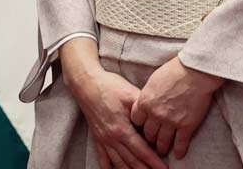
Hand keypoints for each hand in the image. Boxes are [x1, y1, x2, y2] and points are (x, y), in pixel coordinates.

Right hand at [60, 38, 164, 168]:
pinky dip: (108, 168)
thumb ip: (144, 110)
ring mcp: (103, 139)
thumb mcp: (130, 94)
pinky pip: (103, 158)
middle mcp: (111, 138)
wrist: (86, 83)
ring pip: (119, 162)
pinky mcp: (97, 137)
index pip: (142, 151)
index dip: (154, 161)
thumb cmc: (109, 86)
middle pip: (132, 160)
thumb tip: (157, 121)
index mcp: (121, 128)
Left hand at [130, 57, 223, 158]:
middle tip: (150, 143)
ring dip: (161, 147)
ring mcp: (170, 121)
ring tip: (161, 151)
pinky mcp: (186, 126)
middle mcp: (155, 114)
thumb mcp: (152, 81)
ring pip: (162, 141)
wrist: (194, 72)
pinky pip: (180, 143)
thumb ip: (147, 95)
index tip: (140, 128)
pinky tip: (178, 154)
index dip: (138, 125)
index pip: (135, 120)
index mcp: (144, 101)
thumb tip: (145, 102)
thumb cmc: (173, 72)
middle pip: (147, 133)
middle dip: (148, 139)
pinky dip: (179, 150)